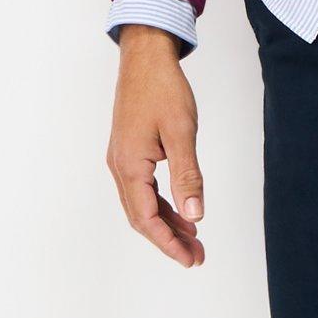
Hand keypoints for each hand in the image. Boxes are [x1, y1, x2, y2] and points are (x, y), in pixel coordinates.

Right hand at [107, 26, 205, 265]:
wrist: (144, 58)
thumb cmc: (162, 89)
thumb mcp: (181, 133)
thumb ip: (188, 176)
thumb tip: (196, 215)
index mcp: (130, 166)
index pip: (147, 219)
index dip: (169, 243)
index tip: (190, 259)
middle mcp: (120, 167)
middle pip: (142, 217)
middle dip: (169, 240)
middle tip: (197, 256)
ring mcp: (122, 159)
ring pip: (142, 204)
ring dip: (167, 223)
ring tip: (194, 239)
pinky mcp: (129, 151)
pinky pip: (143, 188)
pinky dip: (163, 203)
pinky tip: (183, 211)